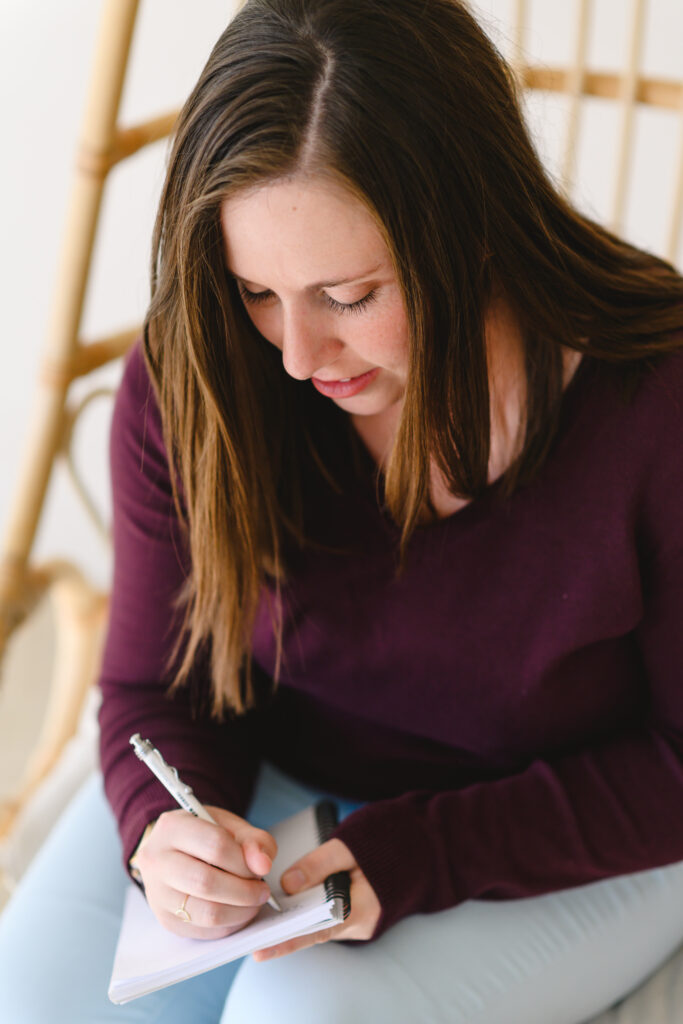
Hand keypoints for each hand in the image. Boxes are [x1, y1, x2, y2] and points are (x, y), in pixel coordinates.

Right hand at [135, 806, 276, 939]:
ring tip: (253, 902)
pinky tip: (238, 912)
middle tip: (262, 890)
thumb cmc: (205, 836)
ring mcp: (157, 894)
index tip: (261, 868)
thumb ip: (254, 841)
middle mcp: (156, 861)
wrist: (175, 851)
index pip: (214, 846)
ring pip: (206, 913)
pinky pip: (204, 931)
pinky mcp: (166, 920)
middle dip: (244, 891)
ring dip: (240, 912)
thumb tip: (263, 865)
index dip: (244, 861)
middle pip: (206, 883)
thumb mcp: (231, 827)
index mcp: (172, 827)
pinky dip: (229, 925)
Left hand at [252, 838, 380, 960]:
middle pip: (315, 931)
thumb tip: (287, 884)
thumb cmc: (383, 847)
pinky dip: (307, 914)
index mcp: (363, 908)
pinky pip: (327, 919)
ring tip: (263, 923)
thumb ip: (318, 864)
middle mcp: (361, 923)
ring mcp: (359, 922)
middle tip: (254, 938)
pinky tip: (288, 909)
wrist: (414, 849)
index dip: (289, 939)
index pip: (318, 930)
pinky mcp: (355, 916)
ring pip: (319, 925)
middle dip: (285, 933)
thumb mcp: (349, 847)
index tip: (263, 947)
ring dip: (294, 923)